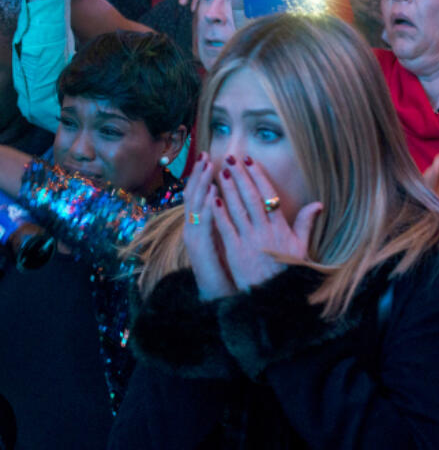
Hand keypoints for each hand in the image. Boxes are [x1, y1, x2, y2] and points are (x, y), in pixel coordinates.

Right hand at [182, 152, 237, 299]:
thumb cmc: (224, 266)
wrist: (215, 294)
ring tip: (208, 167)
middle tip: (206, 155)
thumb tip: (232, 203)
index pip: (200, 195)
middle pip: (194, 196)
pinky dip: (207, 208)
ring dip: (202, 185)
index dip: (203, 177)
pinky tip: (212, 195)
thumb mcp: (226, 240)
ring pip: (195, 206)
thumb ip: (227, 221)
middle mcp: (194, 228)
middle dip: (199, 175)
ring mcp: (195, 237)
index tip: (210, 157)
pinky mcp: (201, 248)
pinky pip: (203, 225)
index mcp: (200, 225)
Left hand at [210, 155, 322, 290]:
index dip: (259, 177)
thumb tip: (317, 204)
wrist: (275, 296)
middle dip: (241, 177)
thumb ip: (306, 223)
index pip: (269, 196)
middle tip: (231, 159)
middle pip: (251, 198)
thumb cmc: (289, 272)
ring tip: (221, 172)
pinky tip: (212, 198)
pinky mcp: (235, 251)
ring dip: (229, 190)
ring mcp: (249, 240)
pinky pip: (225, 228)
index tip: (251, 161)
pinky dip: (219, 212)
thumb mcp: (302, 247)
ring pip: (237, 209)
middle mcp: (264, 231)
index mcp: (280, 228)